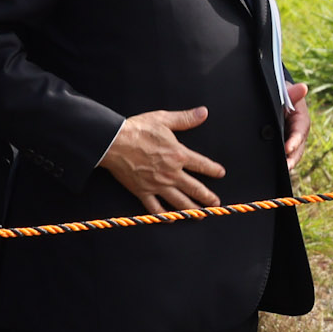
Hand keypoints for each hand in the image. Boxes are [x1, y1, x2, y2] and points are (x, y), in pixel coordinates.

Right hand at [102, 107, 224, 213]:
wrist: (112, 142)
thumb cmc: (137, 130)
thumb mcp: (164, 119)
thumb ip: (185, 119)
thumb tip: (203, 112)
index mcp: (178, 155)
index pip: (203, 165)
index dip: (214, 170)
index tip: (220, 173)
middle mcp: (171, 173)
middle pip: (195, 188)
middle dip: (207, 197)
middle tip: (215, 204)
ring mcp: (157, 184)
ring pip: (179, 201)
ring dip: (191, 210)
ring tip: (200, 215)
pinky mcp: (142, 191)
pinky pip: (155, 208)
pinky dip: (164, 215)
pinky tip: (171, 219)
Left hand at [283, 83, 311, 171]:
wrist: (277, 99)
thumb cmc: (282, 95)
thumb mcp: (286, 92)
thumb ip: (292, 93)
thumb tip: (303, 87)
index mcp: (301, 120)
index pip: (299, 132)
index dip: (295, 141)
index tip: (288, 148)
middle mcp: (298, 133)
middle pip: (298, 148)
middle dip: (293, 158)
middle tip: (286, 167)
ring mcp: (291, 140)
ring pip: (292, 154)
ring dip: (288, 162)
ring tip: (282, 171)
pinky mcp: (282, 145)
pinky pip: (283, 155)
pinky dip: (280, 162)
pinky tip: (272, 168)